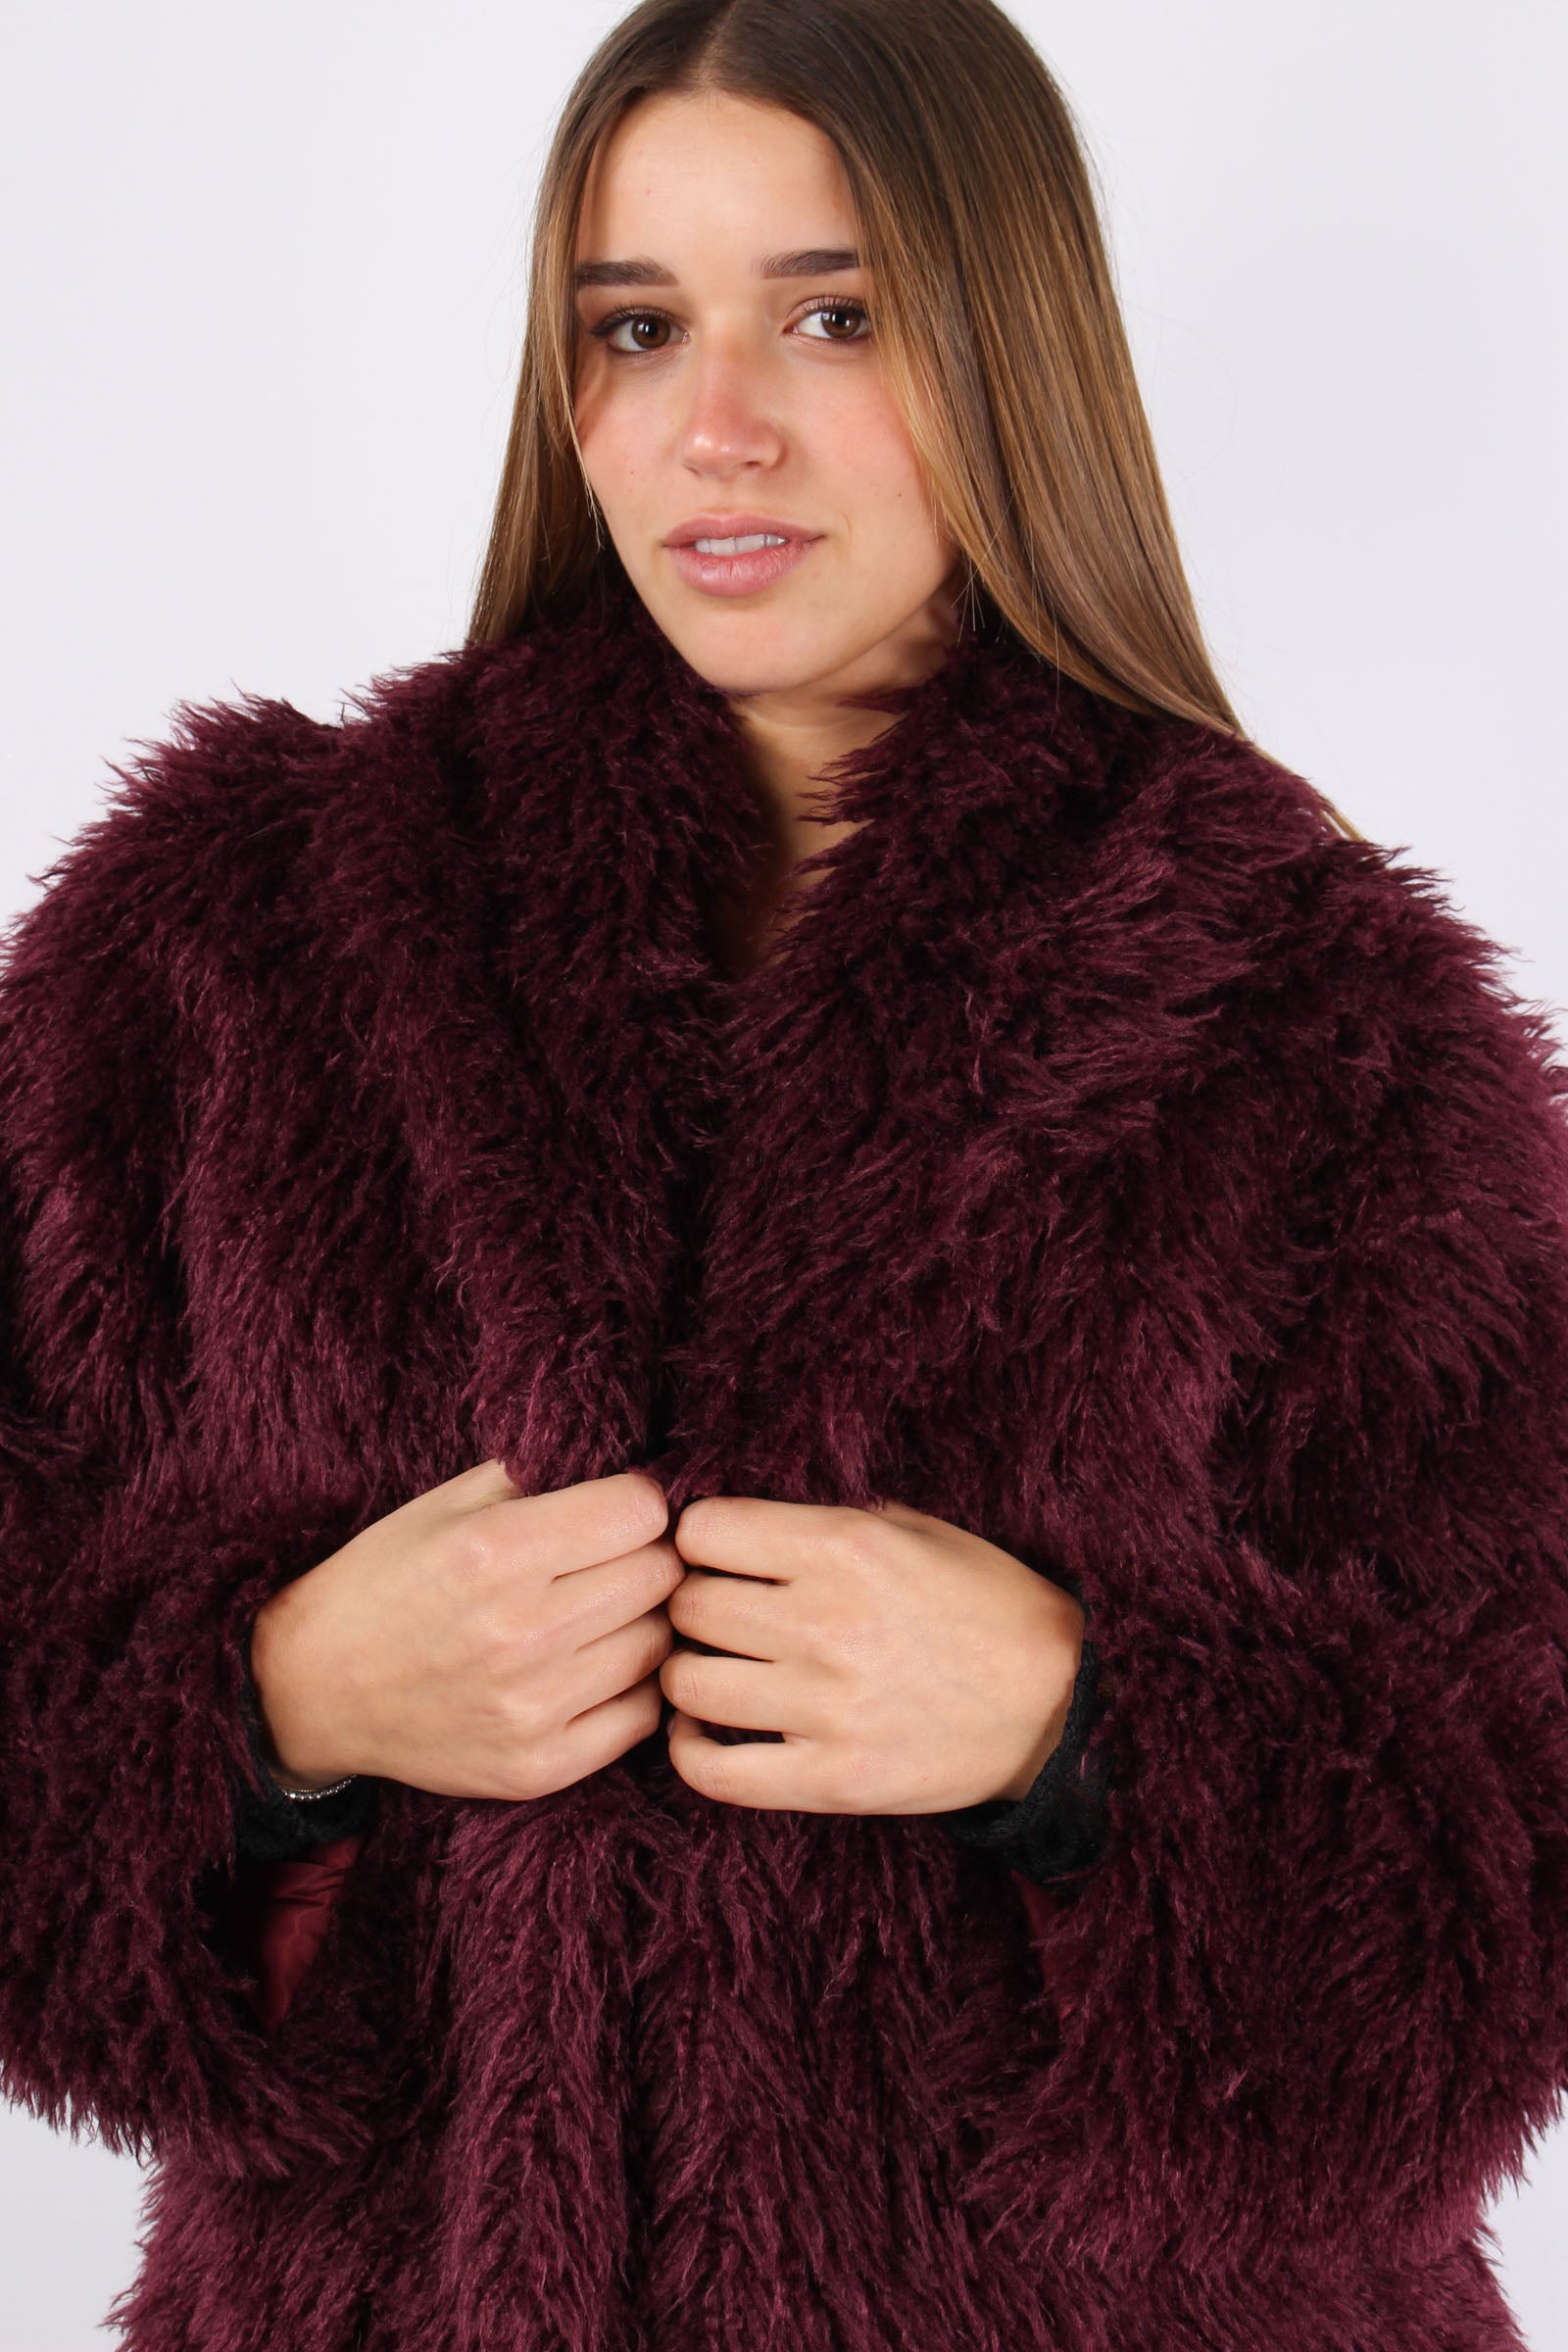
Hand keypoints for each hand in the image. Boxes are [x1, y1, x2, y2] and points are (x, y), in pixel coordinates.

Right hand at [249, 1461, 680, 1800]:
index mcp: (495, 1551)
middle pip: (660, 1575)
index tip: (616, 1511)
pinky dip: (630, 1688)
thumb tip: (631, 1475)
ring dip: (640, 1623)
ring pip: (659, 1644)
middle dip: (646, 1557)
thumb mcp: (446, 1505)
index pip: (641, 1511)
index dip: (636, 1503)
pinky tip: (593, 1668)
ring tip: (599, 1615)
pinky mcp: (538, 1768)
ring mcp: (531, 1707)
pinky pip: (642, 1717)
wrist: (313, 1690)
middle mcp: (519, 1631)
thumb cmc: (386, 1581)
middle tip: (611, 1562)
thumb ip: (539, 1479)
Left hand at [658, 1496, 1083, 1815]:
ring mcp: (825, 1707)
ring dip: (688, 1673)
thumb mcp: (917, 1531)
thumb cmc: (987, 1606)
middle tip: (716, 1614)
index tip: (714, 1555)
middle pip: (688, 1606)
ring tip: (713, 1668)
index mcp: (846, 1548)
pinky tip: (704, 1729)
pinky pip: (711, 1770)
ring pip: (686, 1683)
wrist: (1059, 1707)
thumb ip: (825, 1523)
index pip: (703, 1530)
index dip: (698, 1539)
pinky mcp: (830, 1780)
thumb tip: (737, 1527)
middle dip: (691, 1604)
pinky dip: (688, 1748)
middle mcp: (827, 1622)